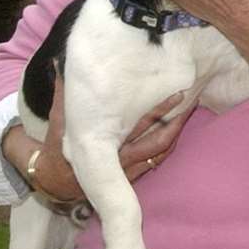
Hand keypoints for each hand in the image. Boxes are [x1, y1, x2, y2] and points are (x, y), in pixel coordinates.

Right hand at [6, 80, 188, 201]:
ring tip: (191, 111)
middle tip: (192, 101)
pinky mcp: (134, 175)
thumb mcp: (58, 122)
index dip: (160, 111)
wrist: (57, 183)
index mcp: (104, 144)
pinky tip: (177, 129)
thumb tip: (59, 65)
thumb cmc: (57, 147)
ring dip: (175, 132)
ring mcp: (129, 169)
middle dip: (175, 123)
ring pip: (160, 152)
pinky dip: (167, 146)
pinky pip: (156, 161)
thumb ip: (62, 94)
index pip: (138, 126)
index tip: (177, 94)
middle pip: (156, 141)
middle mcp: (121, 159)